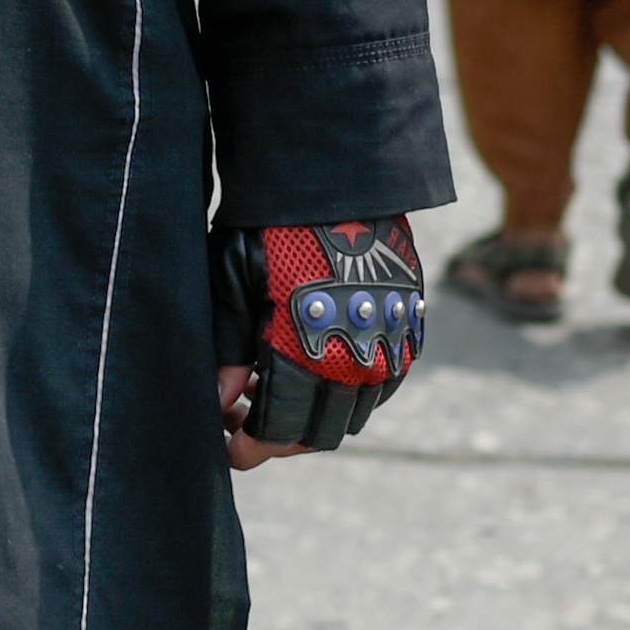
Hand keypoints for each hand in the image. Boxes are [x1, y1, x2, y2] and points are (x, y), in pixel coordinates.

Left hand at [223, 219, 426, 461]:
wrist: (345, 181)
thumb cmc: (276, 225)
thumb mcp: (235, 280)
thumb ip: (226, 349)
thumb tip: (219, 402)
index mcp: (308, 354)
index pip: (278, 432)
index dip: (249, 448)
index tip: (228, 447)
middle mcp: (358, 362)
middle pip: (316, 435)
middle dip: (277, 439)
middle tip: (245, 418)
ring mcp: (390, 350)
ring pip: (350, 417)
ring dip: (313, 418)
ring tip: (277, 391)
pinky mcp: (411, 333)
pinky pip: (380, 389)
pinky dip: (347, 394)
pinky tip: (316, 369)